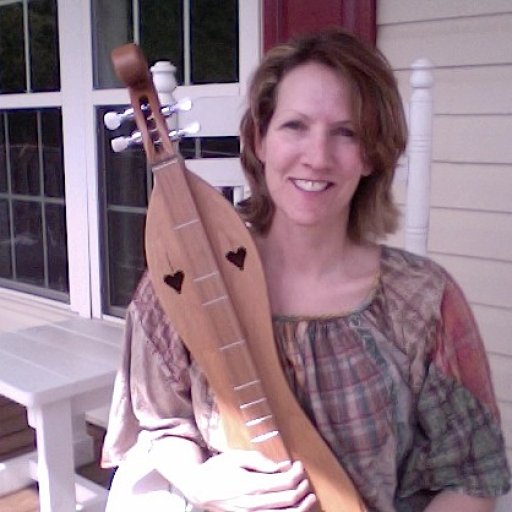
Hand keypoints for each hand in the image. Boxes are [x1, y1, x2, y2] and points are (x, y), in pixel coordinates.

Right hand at [179, 449, 316, 510]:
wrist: (199, 489)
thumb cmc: (217, 470)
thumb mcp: (236, 457)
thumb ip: (258, 460)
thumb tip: (279, 467)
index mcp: (252, 486)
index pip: (286, 483)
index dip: (297, 474)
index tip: (298, 465)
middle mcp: (254, 506)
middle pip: (290, 500)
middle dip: (302, 488)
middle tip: (304, 478)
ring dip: (302, 507)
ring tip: (309, 497)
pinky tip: (295, 510)